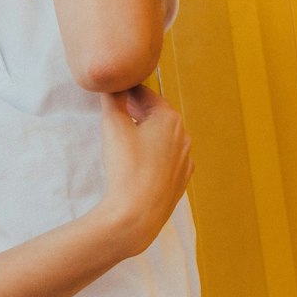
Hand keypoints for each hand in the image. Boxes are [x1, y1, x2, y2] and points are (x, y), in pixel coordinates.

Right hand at [95, 84, 193, 257]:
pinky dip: (155, 154)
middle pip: (157, 114)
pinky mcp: (182, 178)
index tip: (114, 92)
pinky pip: (168, 158)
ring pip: (164, 137)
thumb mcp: (113, 126)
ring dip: (147, 133)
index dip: (126, 91)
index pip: (144, 93)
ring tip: (127, 139)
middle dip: (138, 111)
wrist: (139, 214)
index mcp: (169, 117)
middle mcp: (183, 135)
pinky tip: (141, 162)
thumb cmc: (126, 167)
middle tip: (118, 113)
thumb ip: (112, 99)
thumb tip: (111, 82)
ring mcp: (185, 158)